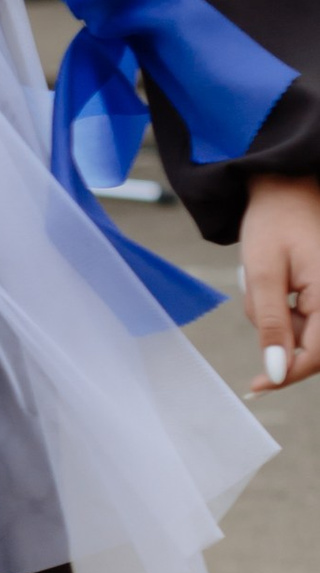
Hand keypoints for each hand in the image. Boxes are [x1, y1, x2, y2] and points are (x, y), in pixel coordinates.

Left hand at [243, 173, 319, 389]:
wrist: (285, 186)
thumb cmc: (273, 222)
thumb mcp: (262, 274)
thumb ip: (271, 324)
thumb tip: (278, 372)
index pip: (317, 355)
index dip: (288, 374)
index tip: (257, 386)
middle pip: (312, 346)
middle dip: (279, 335)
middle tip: (258, 294)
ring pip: (305, 331)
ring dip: (276, 317)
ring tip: (262, 277)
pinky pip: (305, 315)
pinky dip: (282, 308)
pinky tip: (272, 280)